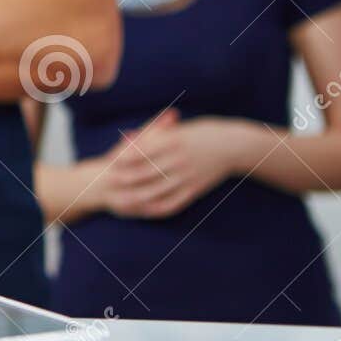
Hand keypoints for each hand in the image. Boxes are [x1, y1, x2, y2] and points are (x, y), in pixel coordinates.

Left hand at [99, 111, 247, 218]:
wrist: (233, 145)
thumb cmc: (202, 133)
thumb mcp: (178, 129)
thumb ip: (154, 135)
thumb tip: (128, 137)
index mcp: (173, 142)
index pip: (142, 151)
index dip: (124, 157)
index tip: (109, 160)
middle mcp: (179, 160)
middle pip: (146, 172)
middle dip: (125, 178)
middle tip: (108, 182)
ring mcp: (188, 176)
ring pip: (158, 190)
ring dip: (137, 197)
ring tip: (121, 201)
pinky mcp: (195, 189)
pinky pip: (174, 202)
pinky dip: (158, 208)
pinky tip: (147, 210)